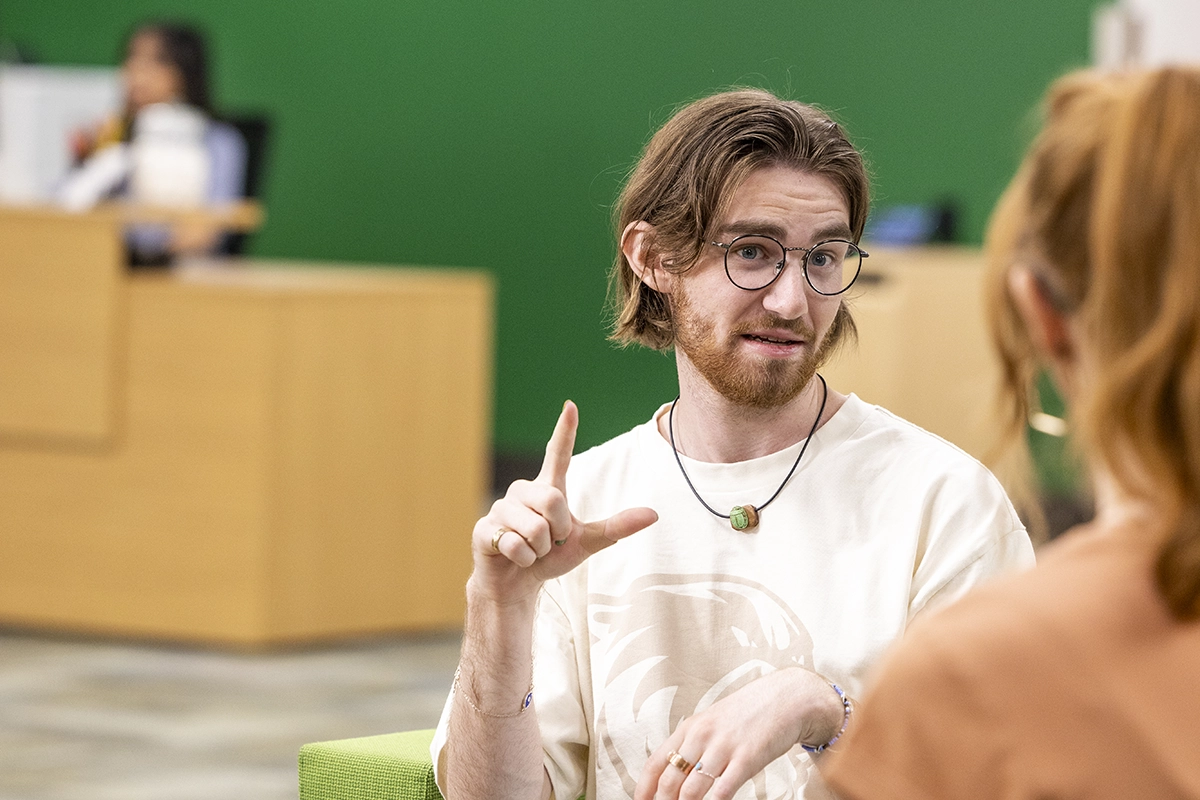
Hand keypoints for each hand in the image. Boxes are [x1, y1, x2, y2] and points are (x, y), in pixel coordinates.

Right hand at [470, 401, 656, 603]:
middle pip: (553, 501)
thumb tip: (654, 514)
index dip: (565, 430)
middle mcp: (523, 491)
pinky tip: (515, 559)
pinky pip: (516, 544)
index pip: (557, 454)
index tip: (571, 406)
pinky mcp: (484, 528)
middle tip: (549, 542)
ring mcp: (501, 507)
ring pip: (535, 527)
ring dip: (540, 549)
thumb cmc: (549, 558)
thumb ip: (616, 527)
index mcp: (548, 488)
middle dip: (558, 531)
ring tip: (530, 550)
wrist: (516, 585)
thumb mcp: (586, 542)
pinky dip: (524, 559)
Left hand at [635, 668, 844, 799]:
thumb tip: (675, 771)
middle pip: (669, 780)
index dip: (643, 788)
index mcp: (690, 727)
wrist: (786, 698)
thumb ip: (694, 743)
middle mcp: (702, 736)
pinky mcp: (746, 759)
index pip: (656, 762)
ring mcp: (723, 747)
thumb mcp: (713, 721)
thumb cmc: (750, 712)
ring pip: (691, 790)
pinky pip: (722, 790)